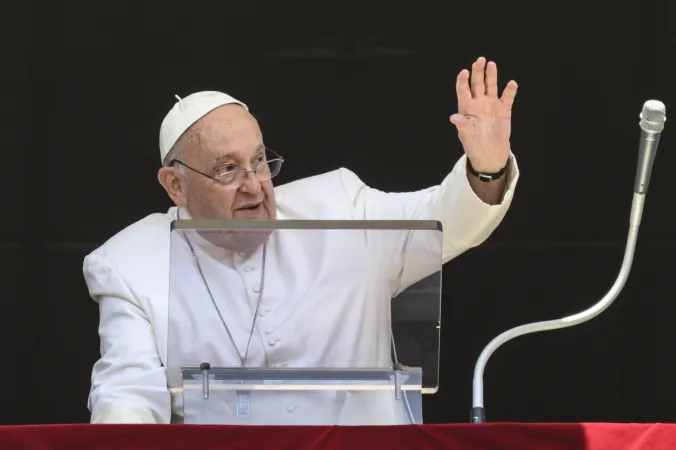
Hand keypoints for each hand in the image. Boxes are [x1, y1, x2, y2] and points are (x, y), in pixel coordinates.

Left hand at [450, 57, 517, 172]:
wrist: (489, 153)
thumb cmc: (474, 143)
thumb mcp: (466, 134)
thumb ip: (462, 124)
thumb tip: (453, 118)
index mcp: (466, 107)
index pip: (463, 90)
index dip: (463, 81)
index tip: (464, 72)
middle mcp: (478, 102)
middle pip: (477, 84)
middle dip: (478, 72)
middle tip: (479, 60)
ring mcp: (491, 104)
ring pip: (491, 86)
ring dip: (491, 76)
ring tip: (491, 65)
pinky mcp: (503, 110)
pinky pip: (507, 98)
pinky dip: (509, 91)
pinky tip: (511, 83)